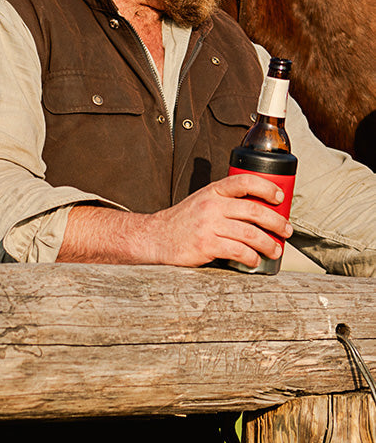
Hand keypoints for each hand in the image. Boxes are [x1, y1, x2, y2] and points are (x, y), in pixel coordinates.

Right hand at [145, 173, 292, 267]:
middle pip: (254, 210)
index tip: (280, 197)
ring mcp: (209, 226)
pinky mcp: (206, 245)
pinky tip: (255, 261)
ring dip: (268, 243)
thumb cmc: (182, 222)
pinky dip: (251, 257)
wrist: (155, 238)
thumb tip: (258, 211)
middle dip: (276, 222)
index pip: (245, 182)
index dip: (267, 188)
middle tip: (287, 231)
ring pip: (250, 233)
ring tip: (276, 250)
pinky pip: (238, 251)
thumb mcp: (202, 202)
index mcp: (213, 191)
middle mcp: (212, 205)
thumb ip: (224, 202)